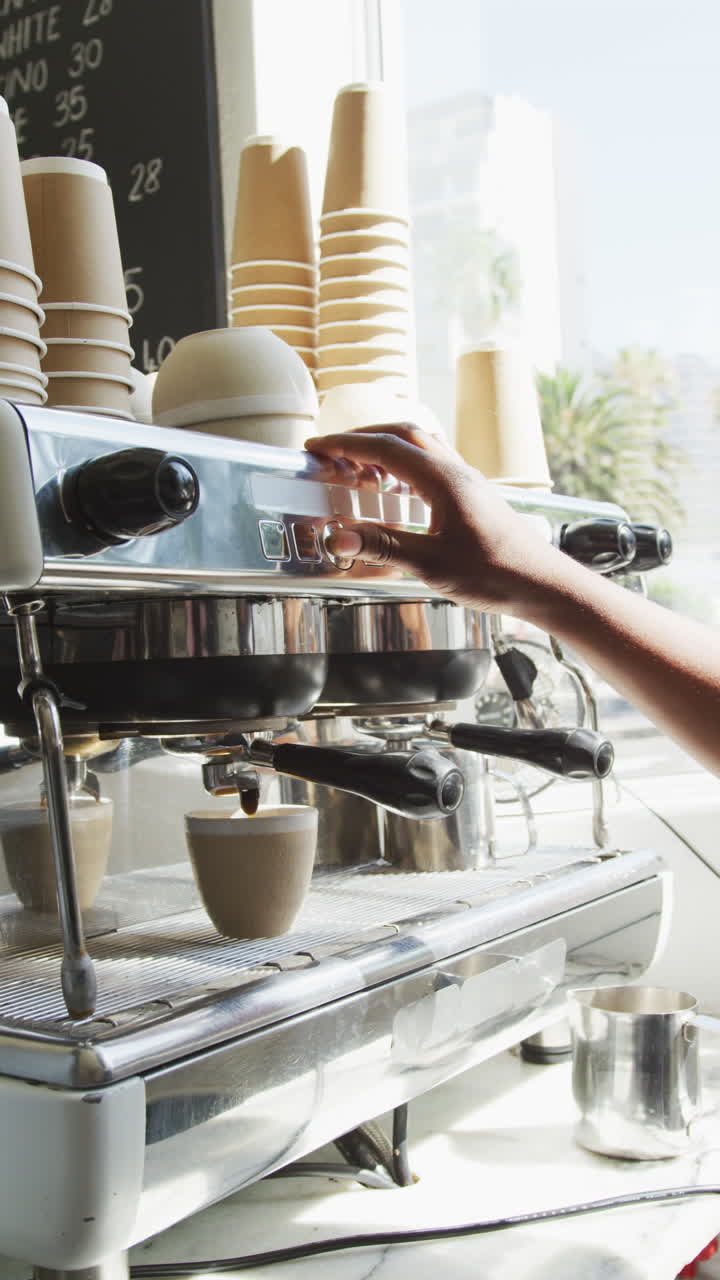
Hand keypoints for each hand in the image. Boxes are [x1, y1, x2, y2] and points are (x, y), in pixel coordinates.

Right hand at [304, 424, 563, 614]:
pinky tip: (397, 492)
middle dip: (363, 438)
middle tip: (332, 453)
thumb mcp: (432, 565)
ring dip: (386, 449)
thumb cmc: (496, 574)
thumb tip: (339, 537)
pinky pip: (434, 464)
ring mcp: (467, 481)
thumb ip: (384, 547)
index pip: (385, 447)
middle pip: (404, 433)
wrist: (541, 583)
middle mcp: (456, 471)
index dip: (345, 444)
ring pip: (421, 446)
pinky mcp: (474, 495)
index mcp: (443, 479)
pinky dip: (406, 466)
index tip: (316, 447)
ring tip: (359, 470)